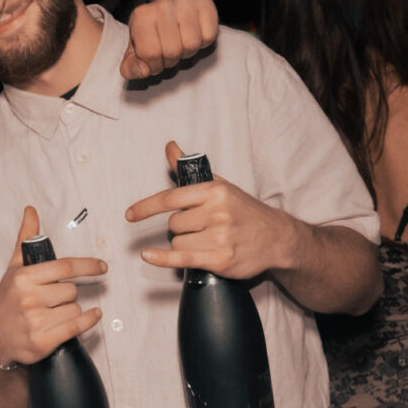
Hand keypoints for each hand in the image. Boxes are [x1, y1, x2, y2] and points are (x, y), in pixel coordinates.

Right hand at [0, 206, 105, 364]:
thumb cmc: (8, 299)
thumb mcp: (14, 268)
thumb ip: (26, 239)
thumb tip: (31, 210)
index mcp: (24, 278)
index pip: (65, 267)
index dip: (88, 266)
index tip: (102, 267)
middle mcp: (29, 299)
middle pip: (72, 290)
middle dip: (68, 294)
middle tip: (53, 299)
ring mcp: (36, 322)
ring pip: (75, 309)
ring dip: (71, 311)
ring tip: (53, 314)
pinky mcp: (43, 342)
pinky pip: (77, 327)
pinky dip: (88, 321)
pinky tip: (93, 315)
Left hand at [119, 0, 220, 80]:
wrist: (167, 9)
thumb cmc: (152, 32)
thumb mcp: (135, 51)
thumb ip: (131, 67)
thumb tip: (144, 71)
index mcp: (142, 16)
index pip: (150, 54)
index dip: (154, 65)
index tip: (154, 61)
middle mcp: (164, 5)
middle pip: (172, 51)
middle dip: (171, 60)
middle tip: (169, 52)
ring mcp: (186, 3)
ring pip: (192, 44)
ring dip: (187, 51)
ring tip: (181, 43)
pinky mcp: (205, 4)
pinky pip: (209, 35)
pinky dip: (203, 41)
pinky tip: (194, 34)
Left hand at [125, 144, 294, 275]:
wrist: (277, 238)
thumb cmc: (244, 211)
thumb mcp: (220, 185)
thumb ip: (190, 169)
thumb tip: (170, 147)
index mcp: (214, 191)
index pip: (170, 198)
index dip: (146, 207)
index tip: (130, 215)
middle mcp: (217, 212)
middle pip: (173, 224)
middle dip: (182, 227)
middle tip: (203, 227)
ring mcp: (220, 237)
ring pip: (177, 242)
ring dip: (185, 244)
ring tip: (208, 241)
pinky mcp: (221, 259)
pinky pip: (181, 259)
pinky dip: (162, 259)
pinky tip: (148, 256)